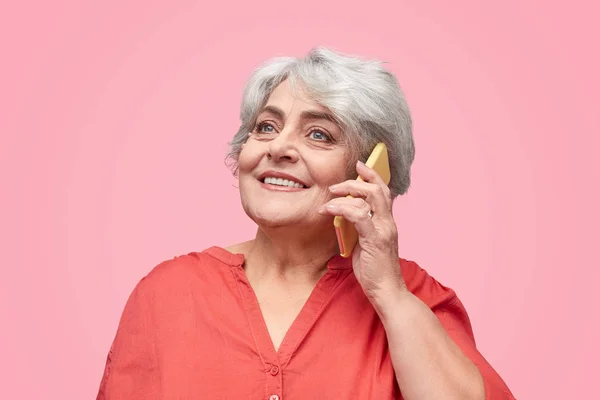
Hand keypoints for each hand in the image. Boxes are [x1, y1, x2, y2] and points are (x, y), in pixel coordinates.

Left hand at [318, 160, 407, 302]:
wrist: (386, 291)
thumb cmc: (374, 270)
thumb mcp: (366, 243)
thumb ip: (359, 227)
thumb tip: (343, 215)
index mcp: (387, 222)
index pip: (384, 191)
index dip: (373, 175)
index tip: (360, 165)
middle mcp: (388, 223)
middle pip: (378, 189)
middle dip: (357, 180)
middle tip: (336, 184)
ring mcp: (383, 230)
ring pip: (369, 198)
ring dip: (346, 193)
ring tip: (330, 196)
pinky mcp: (375, 240)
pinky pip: (358, 216)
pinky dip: (341, 208)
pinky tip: (329, 210)